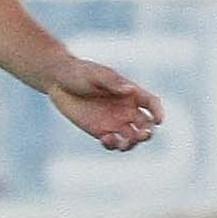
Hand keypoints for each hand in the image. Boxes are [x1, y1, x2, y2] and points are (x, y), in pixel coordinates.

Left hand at [48, 62, 163, 151]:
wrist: (57, 81)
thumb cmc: (79, 72)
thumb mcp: (95, 74)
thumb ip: (111, 82)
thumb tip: (130, 90)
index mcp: (130, 93)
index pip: (151, 103)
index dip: (158, 112)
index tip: (158, 121)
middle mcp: (126, 109)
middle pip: (145, 125)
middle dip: (147, 132)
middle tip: (141, 135)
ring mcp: (114, 122)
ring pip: (131, 138)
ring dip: (132, 143)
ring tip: (124, 143)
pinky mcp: (100, 131)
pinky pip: (113, 143)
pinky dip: (113, 144)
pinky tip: (105, 139)